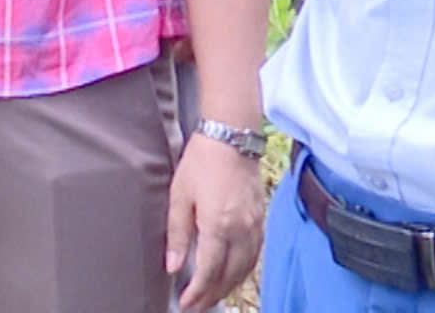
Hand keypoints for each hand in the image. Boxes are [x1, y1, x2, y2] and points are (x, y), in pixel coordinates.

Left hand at [164, 134, 265, 312]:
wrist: (231, 137)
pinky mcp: (261, 219)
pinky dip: (244, 271)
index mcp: (218, 225)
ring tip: (213, 296)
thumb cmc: (202, 161)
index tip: (186, 303)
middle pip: (229, 276)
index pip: (209, 271)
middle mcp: (241, 230)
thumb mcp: (180, 195)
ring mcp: (255, 226)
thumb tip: (173, 265)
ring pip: (245, 269)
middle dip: (213, 295)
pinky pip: (255, 255)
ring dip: (229, 287)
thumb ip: (177, 233)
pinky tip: (233, 274)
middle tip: (197, 306)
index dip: (197, 292)